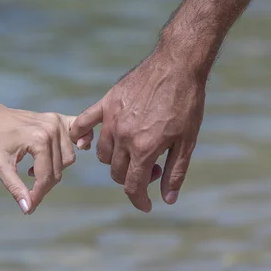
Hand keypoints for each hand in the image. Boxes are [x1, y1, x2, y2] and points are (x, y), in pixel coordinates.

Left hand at [0, 102, 89, 213]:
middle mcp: (52, 129)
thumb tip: (28, 209)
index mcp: (38, 140)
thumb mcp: (1, 166)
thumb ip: (15, 187)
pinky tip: (78, 148)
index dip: (38, 194)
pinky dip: (81, 142)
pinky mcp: (60, 119)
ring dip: (55, 168)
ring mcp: (57, 122)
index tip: (30, 207)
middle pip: (60, 169)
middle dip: (46, 184)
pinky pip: (79, 133)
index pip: (46, 176)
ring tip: (35, 167)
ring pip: (69, 158)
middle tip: (30, 189)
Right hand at [69, 48, 205, 211]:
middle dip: (133, 178)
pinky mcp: (107, 103)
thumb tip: (167, 199)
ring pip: (102, 153)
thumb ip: (175, 172)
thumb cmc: (187, 103)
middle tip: (154, 167)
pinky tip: (86, 143)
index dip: (140, 200)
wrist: (178, 65)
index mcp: (144, 148)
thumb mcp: (188, 141)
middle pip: (116, 172)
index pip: (132, 186)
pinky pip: (84, 124)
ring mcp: (112, 119)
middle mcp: (124, 137)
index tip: (147, 205)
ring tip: (135, 151)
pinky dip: (82, 136)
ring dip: (116, 160)